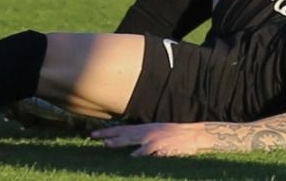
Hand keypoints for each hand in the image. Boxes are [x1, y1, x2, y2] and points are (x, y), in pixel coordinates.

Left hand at [93, 122, 209, 156]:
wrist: (192, 135)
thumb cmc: (173, 135)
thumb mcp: (155, 132)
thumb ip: (141, 136)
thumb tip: (126, 141)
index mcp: (144, 129)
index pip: (122, 130)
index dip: (108, 132)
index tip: (93, 135)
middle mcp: (146, 132)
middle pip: (123, 134)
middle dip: (108, 136)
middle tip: (94, 137)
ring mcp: (153, 140)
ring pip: (133, 141)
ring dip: (119, 143)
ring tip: (107, 145)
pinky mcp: (161, 148)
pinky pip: (148, 152)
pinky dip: (139, 154)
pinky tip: (131, 158)